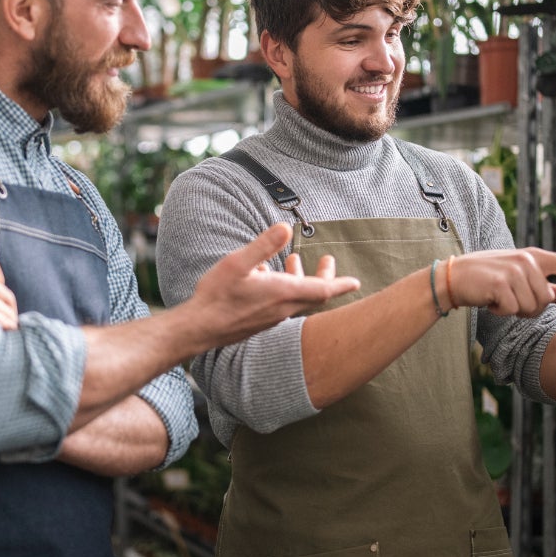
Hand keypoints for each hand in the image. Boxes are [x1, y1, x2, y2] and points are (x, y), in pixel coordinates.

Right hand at [185, 222, 359, 348]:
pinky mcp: (261, 321)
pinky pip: (282, 305)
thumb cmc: (217, 296)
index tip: (356, 282)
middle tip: (329, 261)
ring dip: (302, 280)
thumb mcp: (238, 263)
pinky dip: (285, 289)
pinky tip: (267, 276)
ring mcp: (272, 317)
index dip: (341, 283)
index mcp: (282, 293)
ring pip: (298, 299)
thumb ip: (264, 245)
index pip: (322, 290)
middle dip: (325, 278)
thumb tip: (286, 227)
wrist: (199, 329)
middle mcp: (282, 308)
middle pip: (315, 295)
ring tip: (294, 260)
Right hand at [446, 247, 555, 316]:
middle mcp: (528, 261)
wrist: (454, 278)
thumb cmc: (487, 279)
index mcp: (534, 257)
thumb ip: (545, 286)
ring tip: (499, 298)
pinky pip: (513, 311)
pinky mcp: (502, 283)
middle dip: (528, 308)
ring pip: (530, 307)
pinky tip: (490, 301)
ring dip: (514, 311)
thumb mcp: (518, 279)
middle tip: (509, 300)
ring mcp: (515, 271)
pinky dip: (501, 312)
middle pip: (545, 300)